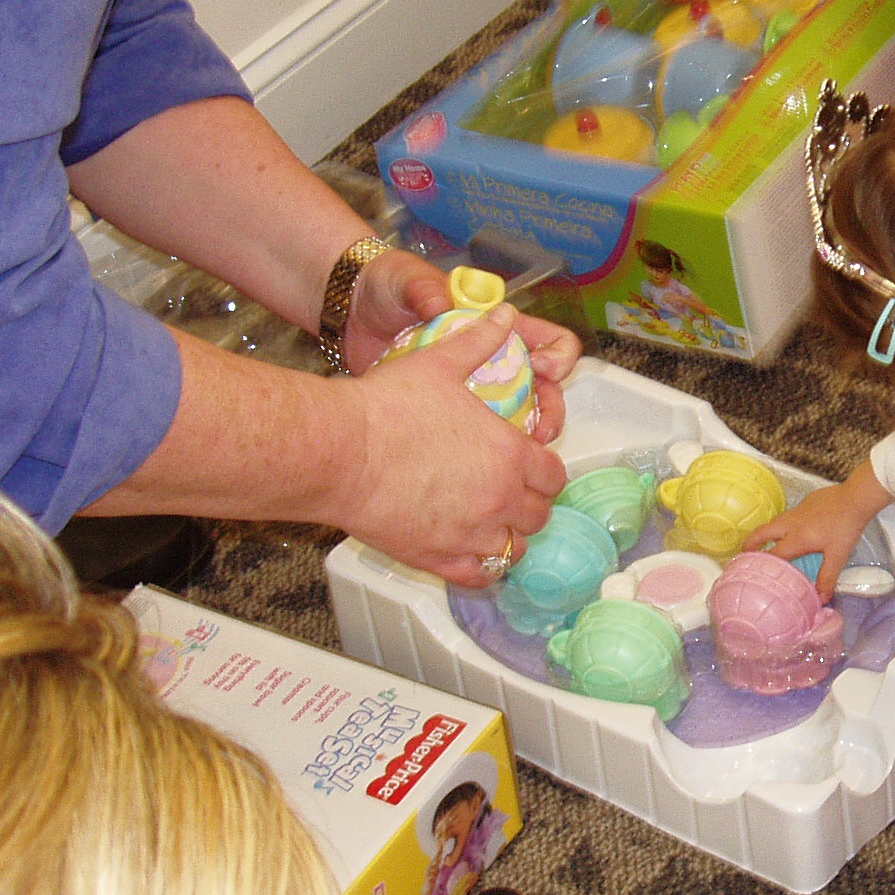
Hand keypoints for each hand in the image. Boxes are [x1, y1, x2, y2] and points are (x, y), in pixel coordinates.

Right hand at [329, 308, 567, 586]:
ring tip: (490, 523)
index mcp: (510, 455)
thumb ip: (479, 341)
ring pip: (515, 551)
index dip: (545, 471)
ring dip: (509, 537)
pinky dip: (482, 569)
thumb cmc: (387, 406)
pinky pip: (479, 577)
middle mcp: (500, 499)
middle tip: (510, 492)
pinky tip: (471, 554)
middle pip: (539, 515)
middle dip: (530, 503)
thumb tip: (503, 317)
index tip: (531, 466)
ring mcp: (471, 535)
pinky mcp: (438, 558)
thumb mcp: (439, 362)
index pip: (554, 475)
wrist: (339, 451)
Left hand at [347, 253, 580, 442]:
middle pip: (545, 392)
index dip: (557, 358)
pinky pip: (482, 440)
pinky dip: (489, 456)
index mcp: (499, 327)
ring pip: (519, 423)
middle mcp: (495, 362)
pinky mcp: (451, 416)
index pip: (550, 343)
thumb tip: (443, 305)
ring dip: (526, 443)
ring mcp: (475, 393)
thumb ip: (426, 289)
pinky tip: (480, 468)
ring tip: (517, 457)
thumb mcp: (406, 281)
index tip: (542, 369)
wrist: (347, 317)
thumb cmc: (385, 288)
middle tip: (537, 432)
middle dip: (549, 413)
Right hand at [746, 471, 890, 595]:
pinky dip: (782, 524)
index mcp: (796, 539)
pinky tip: (792, 529)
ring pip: (774, 522)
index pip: (771, 554)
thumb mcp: (837, 556)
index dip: (759, 563)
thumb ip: (827, 578)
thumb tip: (821, 598)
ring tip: (764, 543)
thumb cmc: (845, 527)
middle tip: (744, 553)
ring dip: (765, 533)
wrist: (855, 497)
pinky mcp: (805, 502)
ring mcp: (797, 511)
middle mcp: (791, 524)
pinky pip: (788, 515)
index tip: (749, 570)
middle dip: (750, 542)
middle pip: (762, 532)